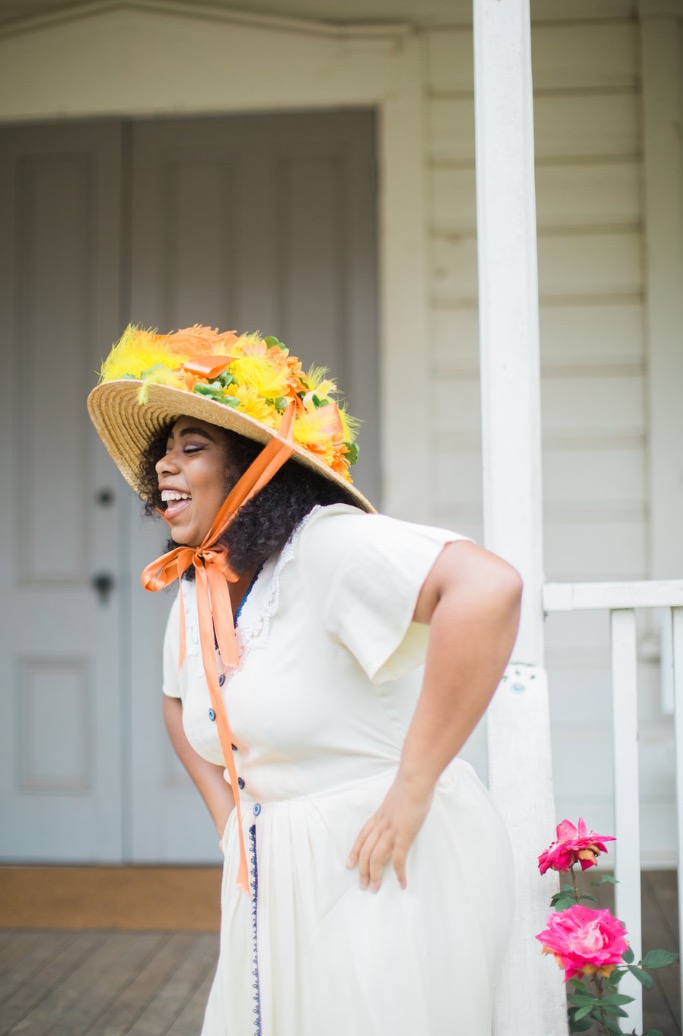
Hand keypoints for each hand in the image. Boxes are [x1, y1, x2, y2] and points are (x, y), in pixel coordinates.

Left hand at [347, 773, 432, 891]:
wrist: (414, 779)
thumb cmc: (410, 783)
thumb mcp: (397, 795)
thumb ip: (396, 805)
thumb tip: (401, 808)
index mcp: (379, 815)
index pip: (362, 836)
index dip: (355, 851)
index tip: (349, 863)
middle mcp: (381, 825)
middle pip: (366, 851)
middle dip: (362, 870)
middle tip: (362, 885)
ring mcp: (391, 831)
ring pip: (376, 858)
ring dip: (374, 875)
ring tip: (374, 888)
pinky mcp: (404, 836)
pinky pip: (398, 859)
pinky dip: (399, 873)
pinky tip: (402, 883)